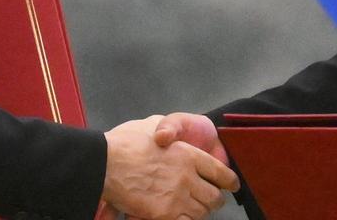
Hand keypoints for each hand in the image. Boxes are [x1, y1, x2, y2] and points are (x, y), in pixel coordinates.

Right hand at [102, 115, 239, 219]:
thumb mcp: (150, 126)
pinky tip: (179, 216)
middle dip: (214, 200)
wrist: (105, 163)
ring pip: (201, 212)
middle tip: (210, 200)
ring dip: (198, 211)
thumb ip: (167, 131)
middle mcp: (187, 177)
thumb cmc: (124, 143)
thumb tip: (168, 135)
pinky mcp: (164, 214)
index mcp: (188, 154)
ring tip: (191, 208)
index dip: (229, 181)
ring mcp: (177, 197)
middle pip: (214, 197)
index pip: (220, 172)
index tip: (231, 185)